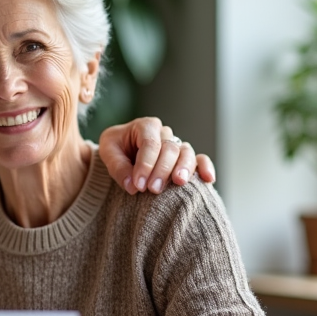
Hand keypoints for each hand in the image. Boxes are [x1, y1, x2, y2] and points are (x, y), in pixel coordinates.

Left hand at [97, 117, 215, 194]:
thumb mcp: (108, 152)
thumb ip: (118, 167)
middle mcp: (165, 134)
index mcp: (146, 126)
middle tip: (152, 189)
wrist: (121, 150)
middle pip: (170, 149)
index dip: (145, 164)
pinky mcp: (184, 159)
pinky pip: (200, 160)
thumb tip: (132, 186)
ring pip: (186, 153)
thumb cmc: (115, 147)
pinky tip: (208, 179)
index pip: (150, 144)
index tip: (138, 185)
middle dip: (162, 170)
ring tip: (178, 182)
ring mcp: (176, 145)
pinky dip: (205, 168)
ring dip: (184, 168)